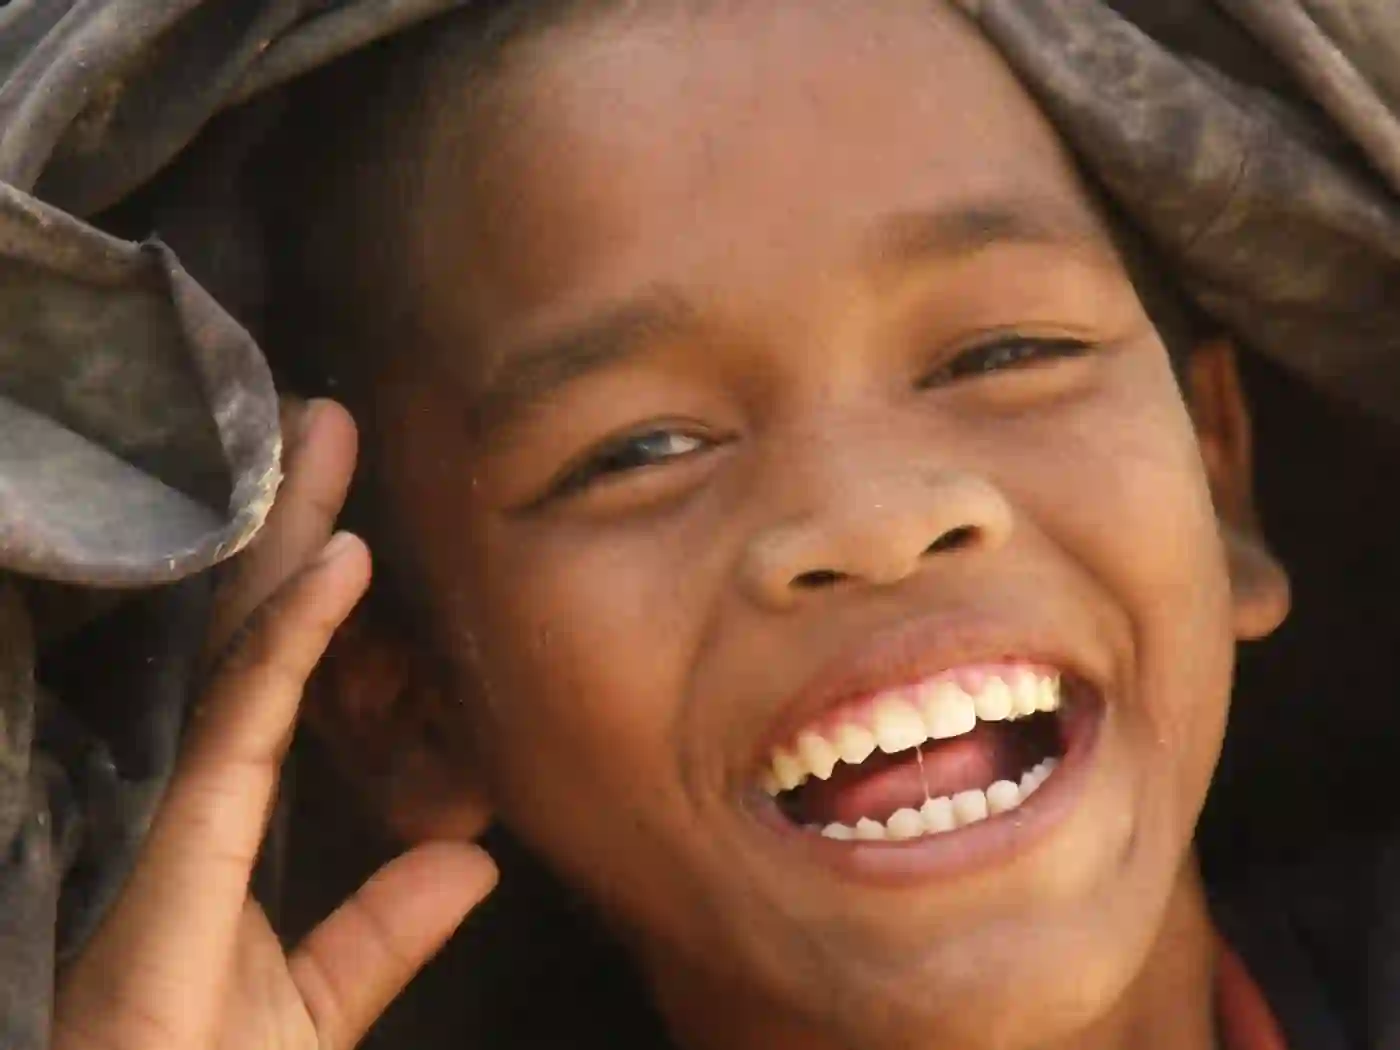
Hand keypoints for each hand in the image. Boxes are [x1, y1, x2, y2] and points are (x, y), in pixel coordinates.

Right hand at [53, 400, 497, 1049]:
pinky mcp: (174, 846)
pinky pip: (243, 720)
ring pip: (236, 647)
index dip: (303, 584)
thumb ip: (381, 933)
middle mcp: (187, 791)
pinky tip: (339, 559)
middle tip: (326, 415)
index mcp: (220, 822)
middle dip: (286, 521)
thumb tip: (472, 862)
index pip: (271, 674)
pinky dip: (290, 636)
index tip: (347, 503)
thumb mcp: (307, 1009)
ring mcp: (169, 806)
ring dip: (285, 536)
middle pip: (246, 632)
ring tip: (322, 430)